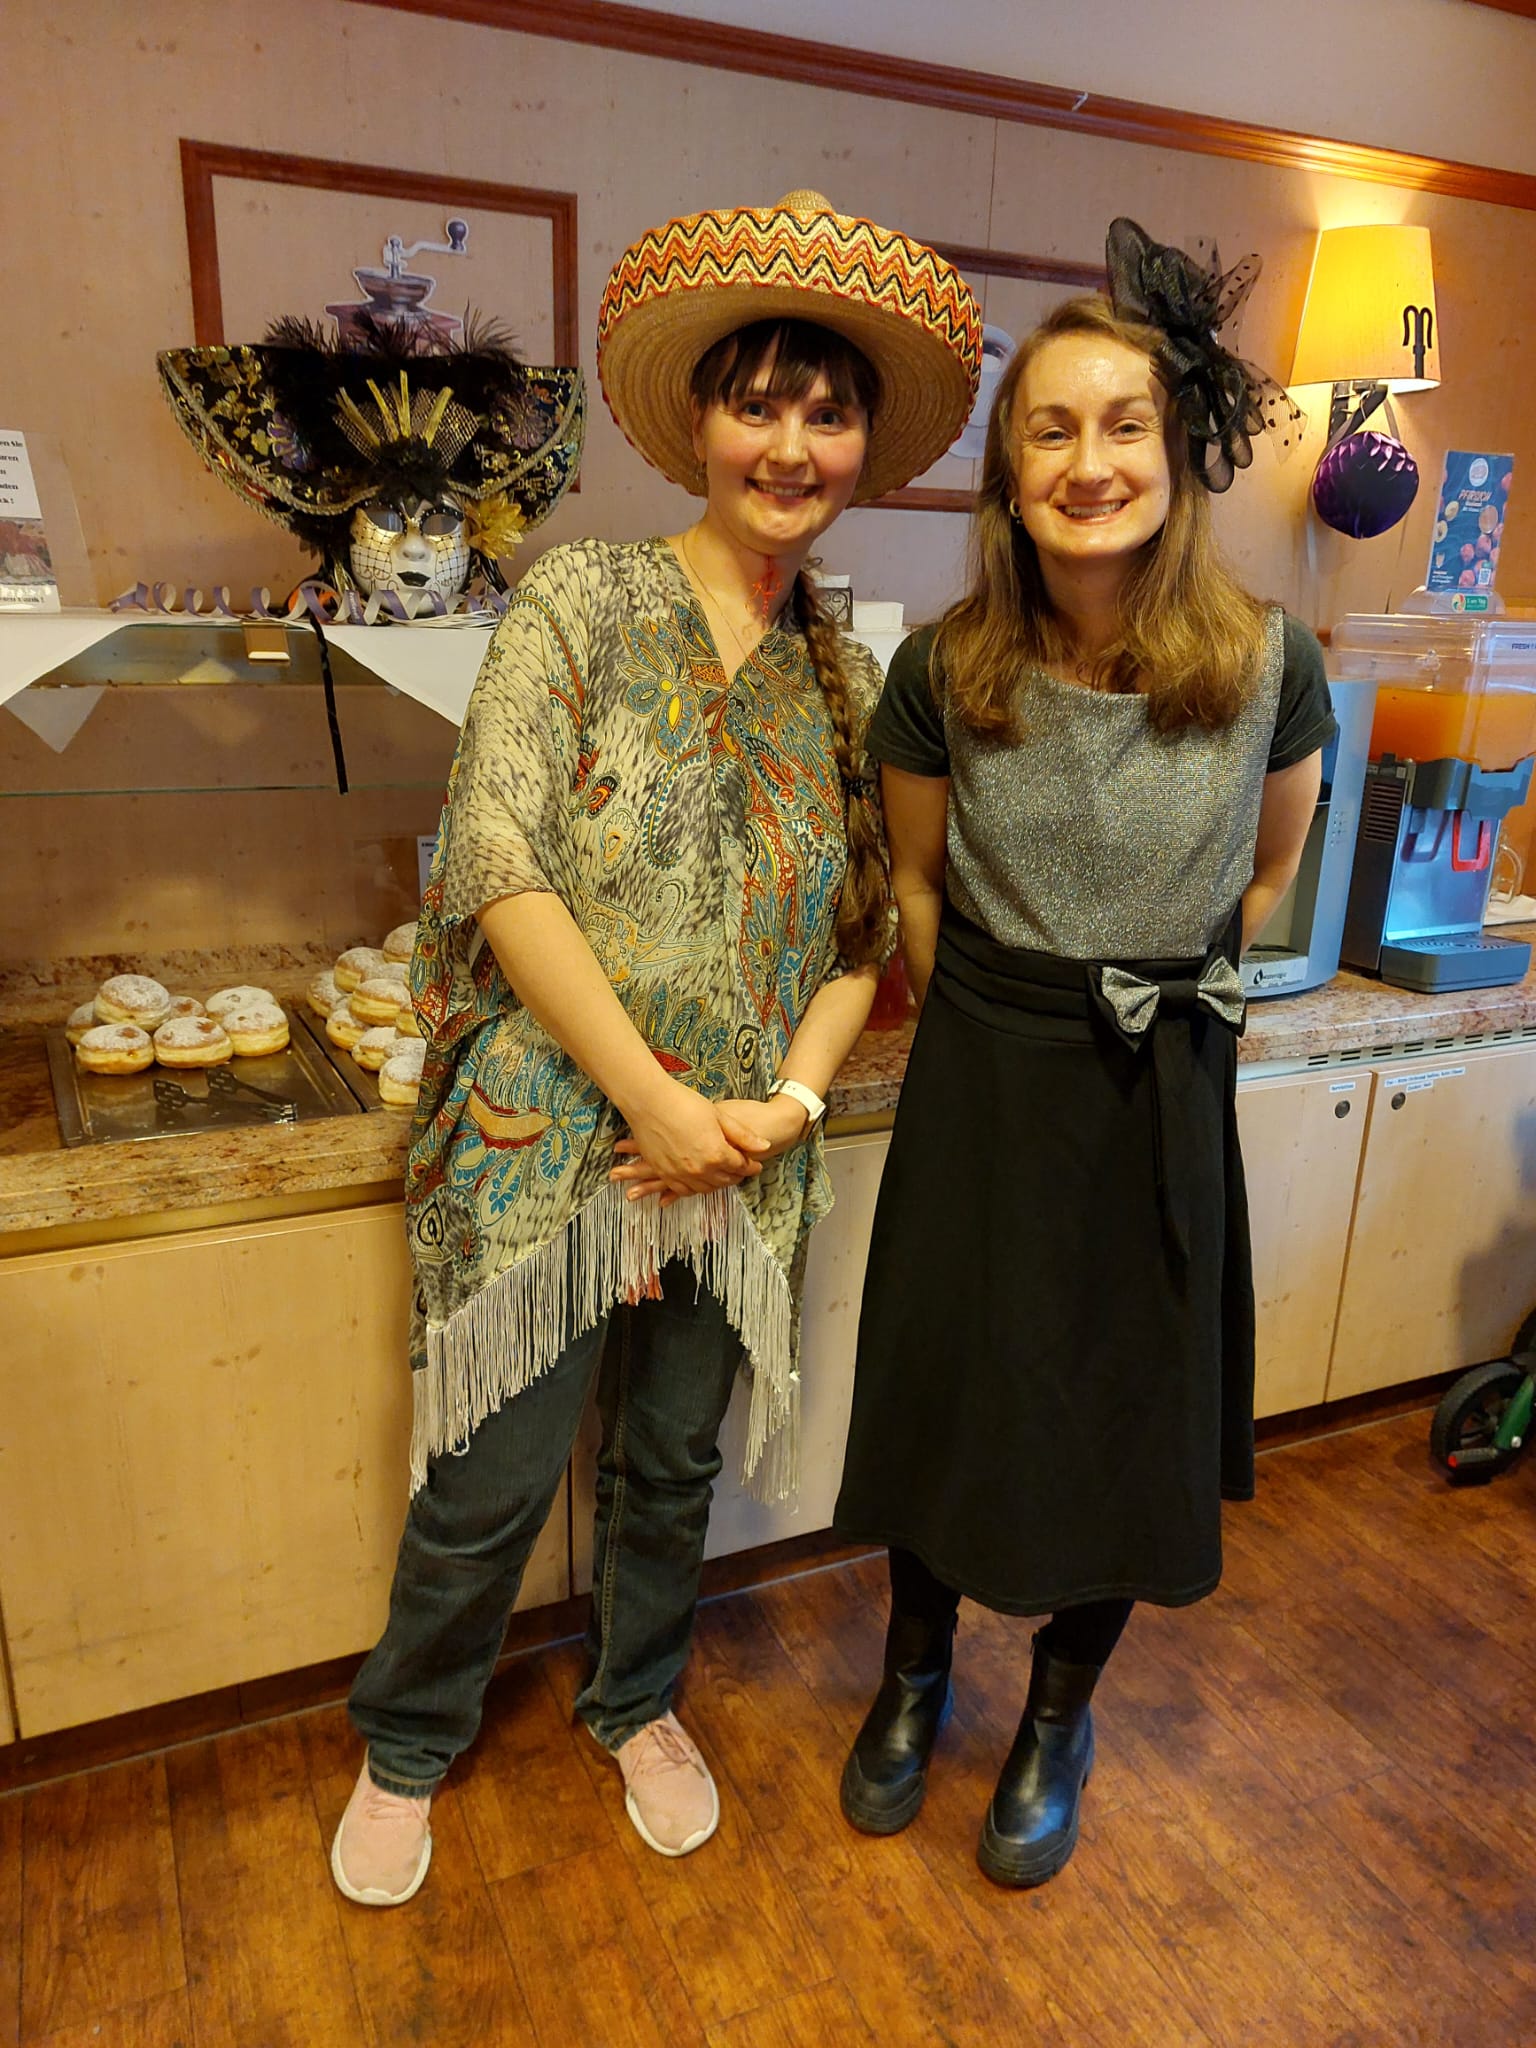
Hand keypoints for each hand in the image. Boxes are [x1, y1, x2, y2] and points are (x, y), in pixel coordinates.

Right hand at [609, 1094, 805, 1206]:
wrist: (649, 1101)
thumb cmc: (684, 1103)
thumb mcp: (719, 1115)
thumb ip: (742, 1135)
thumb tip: (764, 1147)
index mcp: (716, 1154)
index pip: (740, 1167)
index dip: (750, 1166)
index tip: (755, 1164)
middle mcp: (699, 1169)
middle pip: (724, 1180)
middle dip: (736, 1176)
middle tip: (740, 1170)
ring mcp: (680, 1173)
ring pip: (705, 1188)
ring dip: (716, 1183)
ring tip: (721, 1175)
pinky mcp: (664, 1173)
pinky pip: (683, 1189)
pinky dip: (694, 1188)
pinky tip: (699, 1181)